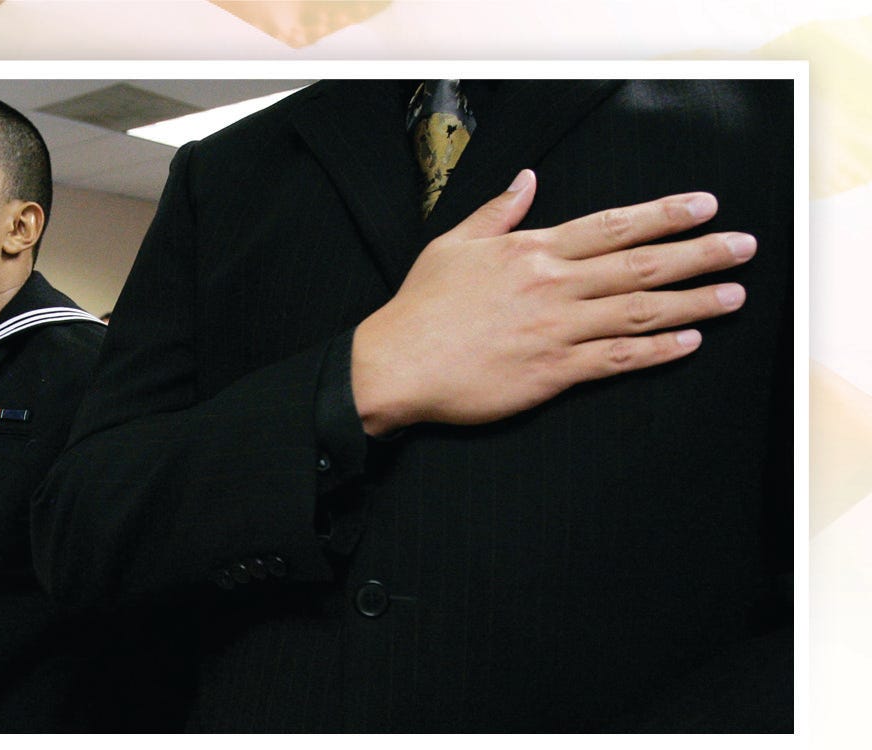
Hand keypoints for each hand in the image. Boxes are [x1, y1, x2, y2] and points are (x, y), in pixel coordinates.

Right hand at [353, 169, 753, 434]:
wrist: (395, 365)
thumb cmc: (420, 310)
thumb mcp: (453, 247)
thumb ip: (497, 214)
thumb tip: (526, 181)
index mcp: (531, 252)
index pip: (612, 226)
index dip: (663, 214)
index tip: (702, 206)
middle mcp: (553, 286)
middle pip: (641, 264)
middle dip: (699, 253)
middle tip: (743, 246)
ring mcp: (557, 330)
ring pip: (639, 310)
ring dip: (693, 301)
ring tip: (733, 295)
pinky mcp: (553, 372)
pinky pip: (617, 360)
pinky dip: (657, 350)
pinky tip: (689, 342)